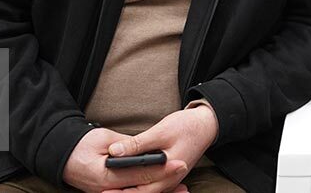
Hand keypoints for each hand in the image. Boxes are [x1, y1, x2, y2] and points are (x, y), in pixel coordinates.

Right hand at [62, 127, 185, 192]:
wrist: (62, 157)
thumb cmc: (81, 145)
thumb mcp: (103, 140)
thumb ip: (126, 146)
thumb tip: (147, 148)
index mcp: (104, 176)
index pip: (139, 173)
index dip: (161, 168)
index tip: (178, 162)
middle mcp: (106, 190)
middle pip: (142, 189)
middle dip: (166, 181)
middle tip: (184, 171)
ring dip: (161, 191)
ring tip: (182, 188)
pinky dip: (148, 191)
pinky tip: (166, 189)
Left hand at [100, 105, 219, 192]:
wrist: (207, 125)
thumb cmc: (187, 126)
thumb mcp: (161, 131)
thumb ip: (137, 144)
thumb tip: (114, 151)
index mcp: (168, 172)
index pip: (141, 189)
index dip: (121, 190)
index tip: (104, 188)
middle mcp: (170, 180)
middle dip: (122, 192)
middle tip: (103, 190)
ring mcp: (170, 179)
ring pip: (146, 190)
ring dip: (130, 190)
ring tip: (110, 187)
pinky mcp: (169, 174)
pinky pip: (152, 185)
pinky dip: (139, 185)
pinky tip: (128, 183)